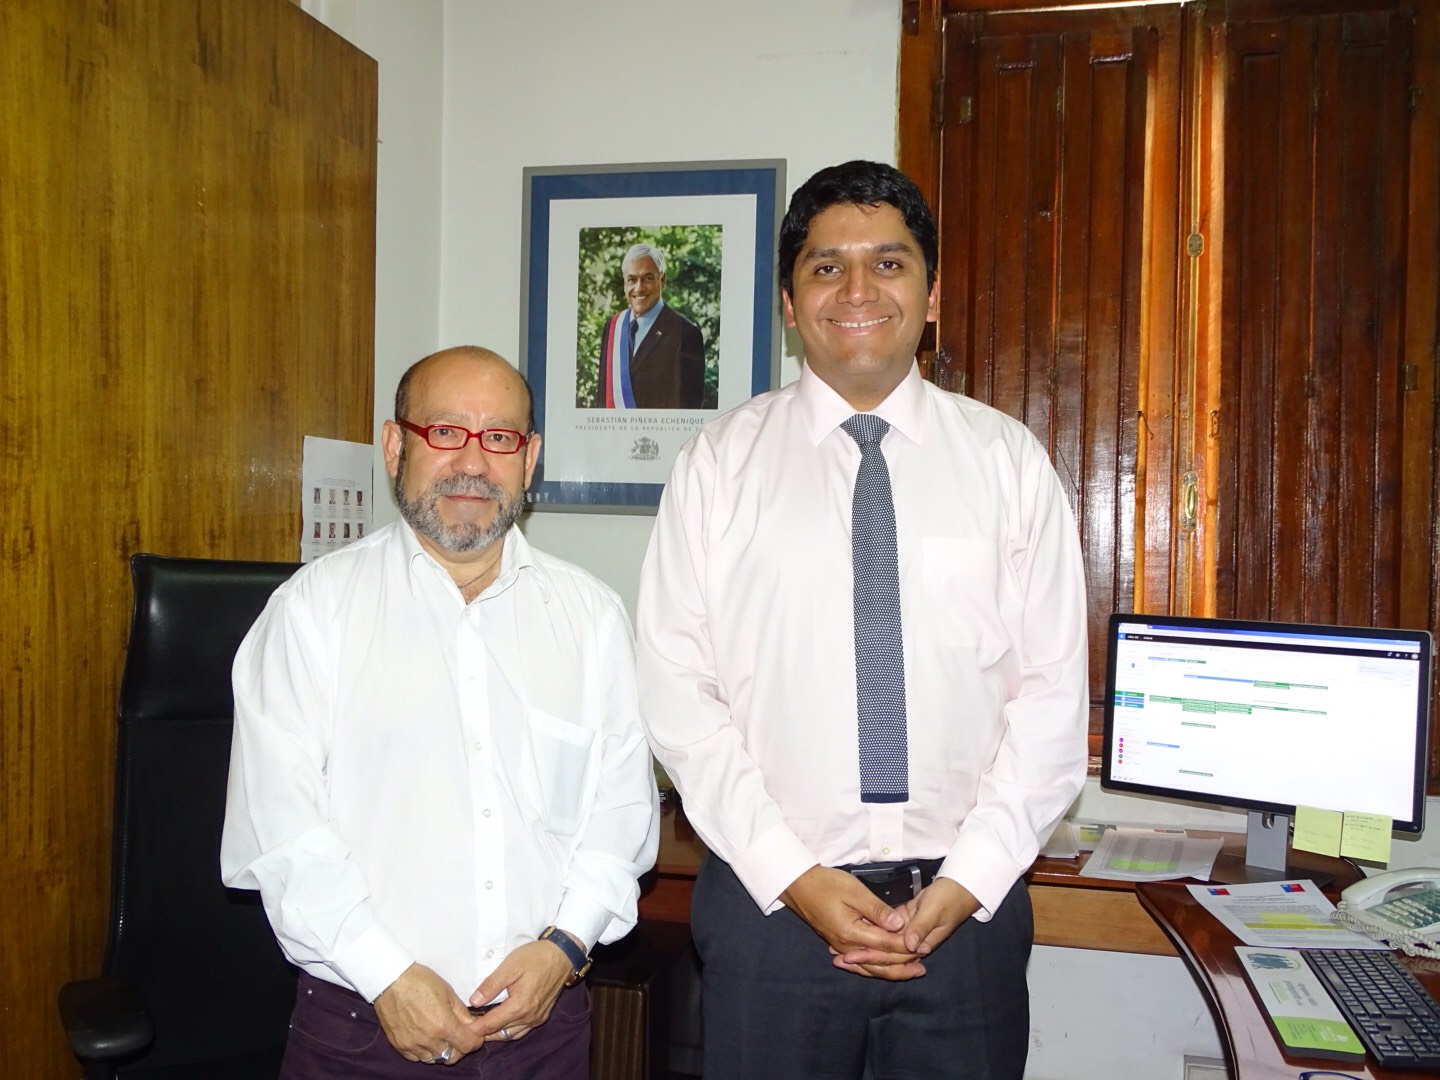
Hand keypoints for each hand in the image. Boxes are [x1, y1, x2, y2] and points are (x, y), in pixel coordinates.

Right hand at [374, 963, 483, 1064]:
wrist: (391, 980)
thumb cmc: (419, 981)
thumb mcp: (448, 992)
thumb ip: (461, 1013)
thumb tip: (472, 1024)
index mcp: (444, 1026)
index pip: (468, 1045)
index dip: (475, 1040)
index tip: (475, 1035)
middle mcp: (429, 1040)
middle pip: (451, 1057)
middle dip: (459, 1048)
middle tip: (459, 1036)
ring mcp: (412, 1045)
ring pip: (434, 1059)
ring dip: (441, 1050)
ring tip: (441, 1036)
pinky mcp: (399, 1045)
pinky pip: (416, 1057)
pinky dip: (423, 1051)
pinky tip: (425, 1038)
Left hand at [467, 938, 575, 1042]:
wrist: (562, 956)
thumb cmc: (536, 957)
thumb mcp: (510, 966)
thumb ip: (491, 985)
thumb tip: (474, 1001)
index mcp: (520, 1006)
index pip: (491, 1025)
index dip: (475, 1027)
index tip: (461, 1027)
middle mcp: (529, 1017)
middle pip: (500, 1033)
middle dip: (483, 1032)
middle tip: (467, 1028)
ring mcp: (537, 1018)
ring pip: (511, 1035)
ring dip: (496, 1033)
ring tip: (481, 1027)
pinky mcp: (542, 1016)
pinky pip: (521, 1030)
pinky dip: (509, 1030)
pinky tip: (501, 1023)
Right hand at [780, 865, 923, 980]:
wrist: (799, 886)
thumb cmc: (826, 884)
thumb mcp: (854, 891)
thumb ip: (877, 910)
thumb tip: (899, 925)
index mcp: (852, 933)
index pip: (886, 945)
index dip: (907, 946)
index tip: (926, 946)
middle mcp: (847, 945)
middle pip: (880, 962)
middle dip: (903, 964)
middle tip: (924, 966)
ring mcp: (841, 946)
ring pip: (870, 966)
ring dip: (892, 969)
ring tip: (911, 971)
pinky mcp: (839, 943)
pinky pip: (861, 961)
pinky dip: (876, 966)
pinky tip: (885, 966)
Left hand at [835, 878, 980, 974]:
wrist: (959, 890)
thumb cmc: (949, 898)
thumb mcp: (935, 909)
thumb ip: (921, 926)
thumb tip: (909, 944)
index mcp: (921, 945)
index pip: (893, 956)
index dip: (872, 957)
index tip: (851, 956)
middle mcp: (914, 946)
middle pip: (885, 959)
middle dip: (862, 961)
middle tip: (837, 960)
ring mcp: (908, 938)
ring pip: (882, 951)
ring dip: (863, 954)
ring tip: (840, 956)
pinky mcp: (904, 926)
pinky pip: (884, 938)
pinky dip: (869, 941)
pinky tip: (853, 941)